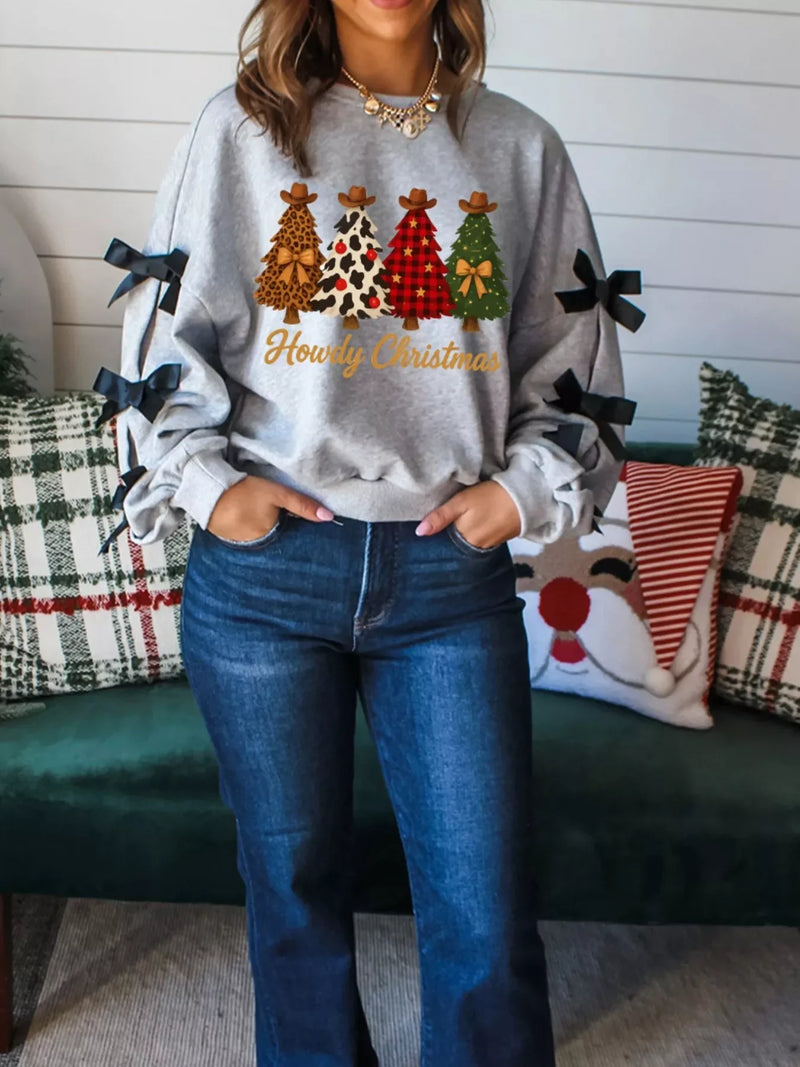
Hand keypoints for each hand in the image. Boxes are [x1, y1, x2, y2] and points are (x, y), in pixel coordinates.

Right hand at [207, 475, 334, 541]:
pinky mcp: (227, 538)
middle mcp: (255, 546)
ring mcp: (239, 543)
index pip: (290, 538)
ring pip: (260, 537)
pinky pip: (245, 535)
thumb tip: (329, 517)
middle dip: (278, 527)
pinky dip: (248, 527)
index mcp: (270, 538)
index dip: (294, 528)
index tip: (294, 519)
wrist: (207, 489)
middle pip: (275, 537)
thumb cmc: (244, 491)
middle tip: (275, 512)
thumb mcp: (277, 494)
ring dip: (262, 528)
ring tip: (258, 512)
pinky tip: (246, 516)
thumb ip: (302, 505)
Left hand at [415, 480, 521, 548]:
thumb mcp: (462, 502)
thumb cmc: (491, 496)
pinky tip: (477, 522)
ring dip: (465, 533)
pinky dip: (477, 532)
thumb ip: (440, 517)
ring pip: (469, 542)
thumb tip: (419, 533)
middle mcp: (476, 546)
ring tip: (463, 520)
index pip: (443, 542)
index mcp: (464, 538)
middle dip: (450, 535)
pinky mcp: (499, 539)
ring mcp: (489, 544)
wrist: (526, 497)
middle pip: (456, 543)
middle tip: (448, 520)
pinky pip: (482, 539)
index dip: (437, 535)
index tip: (432, 527)